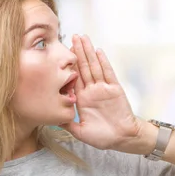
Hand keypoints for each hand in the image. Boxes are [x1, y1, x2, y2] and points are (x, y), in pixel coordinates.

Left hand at [59, 35, 150, 153]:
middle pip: (83, 67)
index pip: (73, 78)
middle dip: (78, 52)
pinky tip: (98, 51)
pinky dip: (103, 62)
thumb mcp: (80, 132)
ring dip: (88, 52)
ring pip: (94, 66)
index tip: (60, 53)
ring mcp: (103, 88)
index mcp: (82, 99)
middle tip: (72, 36)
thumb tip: (51, 118)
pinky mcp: (115, 89)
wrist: (123, 139)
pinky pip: (108, 73)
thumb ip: (67, 123)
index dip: (68, 65)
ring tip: (83, 38)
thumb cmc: (103, 137)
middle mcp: (92, 90)